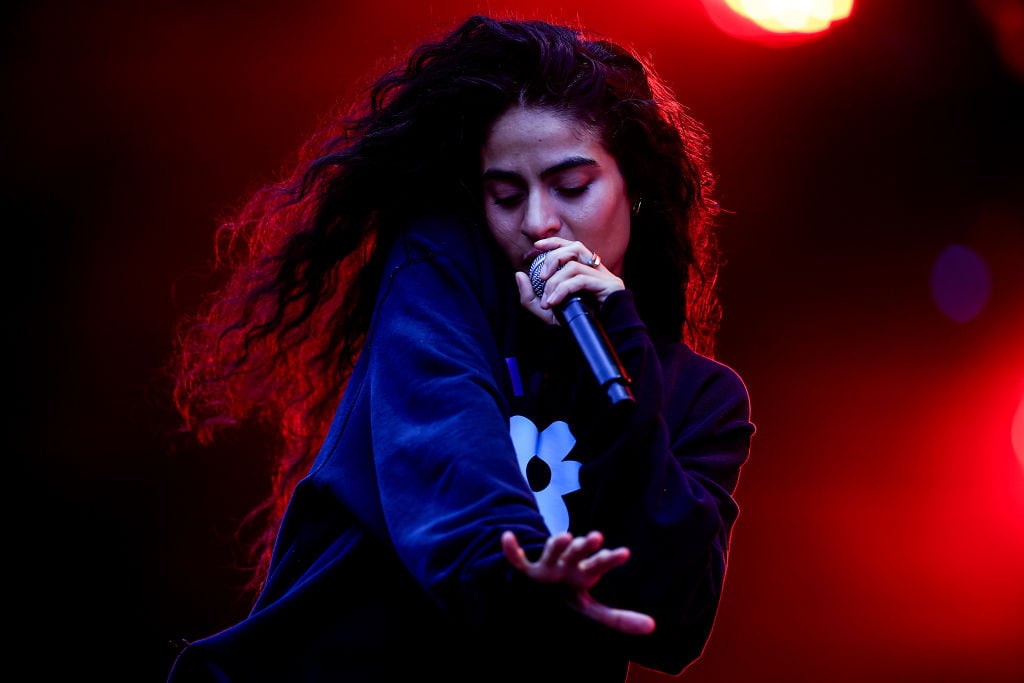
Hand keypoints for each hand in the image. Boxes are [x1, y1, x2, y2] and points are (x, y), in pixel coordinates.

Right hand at [501, 529, 655, 634]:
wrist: (538, 591)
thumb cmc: (569, 595)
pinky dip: (511, 549)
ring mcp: (547, 565)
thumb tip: (653, 627)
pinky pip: (518, 560)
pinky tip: (507, 537)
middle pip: (577, 553)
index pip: (599, 564)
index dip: (610, 559)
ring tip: (564, 536)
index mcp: (584, 573)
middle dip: (585, 546)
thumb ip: (620, 618)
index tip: (625, 553)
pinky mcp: (527, 570)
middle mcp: (567, 565)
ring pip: (551, 552)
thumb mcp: (592, 610)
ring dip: (556, 544)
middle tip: (597, 537)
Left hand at [515, 238, 623, 324]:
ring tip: (547, 298)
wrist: (597, 342)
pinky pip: (580, 280)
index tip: (536, 246)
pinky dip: (563, 289)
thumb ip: (530, 296)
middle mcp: (598, 271)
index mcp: (587, 272)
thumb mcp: (547, 312)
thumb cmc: (575, 327)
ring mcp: (606, 278)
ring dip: (555, 280)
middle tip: (540, 277)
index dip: (554, 242)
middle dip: (553, 258)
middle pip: (575, 248)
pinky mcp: (611, 286)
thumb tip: (519, 274)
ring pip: (575, 265)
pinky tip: (554, 302)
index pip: (572, 247)